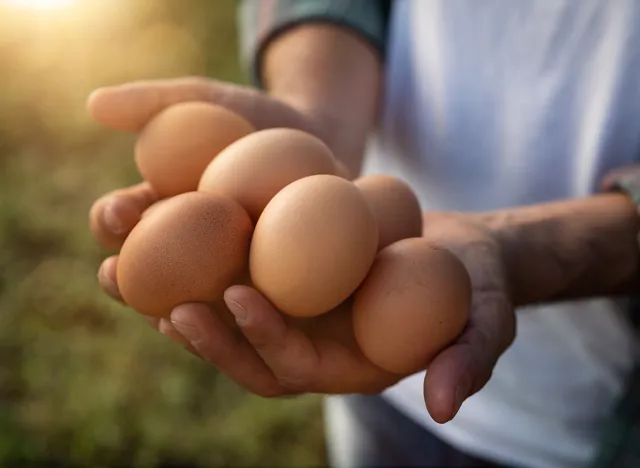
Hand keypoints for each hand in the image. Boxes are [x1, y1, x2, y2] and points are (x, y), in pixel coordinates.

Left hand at [89, 78, 514, 422]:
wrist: (460, 251)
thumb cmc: (476, 286)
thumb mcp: (487, 319)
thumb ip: (470, 360)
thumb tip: (446, 408)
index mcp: (345, 366)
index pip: (293, 366)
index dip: (263, 338)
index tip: (236, 297)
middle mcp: (310, 345)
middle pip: (244, 350)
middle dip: (205, 332)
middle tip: (164, 300)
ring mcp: (296, 311)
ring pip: (229, 313)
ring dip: (180, 294)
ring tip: (132, 270)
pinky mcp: (287, 275)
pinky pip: (238, 266)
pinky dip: (201, 254)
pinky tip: (169, 222)